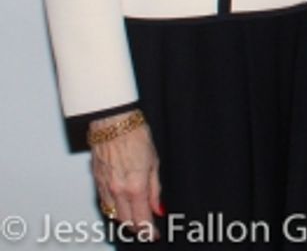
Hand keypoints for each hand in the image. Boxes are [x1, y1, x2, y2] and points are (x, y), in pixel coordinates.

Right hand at [90, 115, 160, 238]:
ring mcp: (104, 187)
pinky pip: (104, 203)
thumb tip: (158, 208)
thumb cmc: (136, 137)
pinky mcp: (96, 181)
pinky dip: (113, 210)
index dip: (148, 230)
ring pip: (113, 214)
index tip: (154, 234)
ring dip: (124, 220)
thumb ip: (155, 189)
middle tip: (147, 229)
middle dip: (137, 228)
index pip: (141, 219)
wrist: (113, 123)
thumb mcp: (154, 163)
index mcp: (135, 187)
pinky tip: (121, 208)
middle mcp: (117, 191)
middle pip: (125, 221)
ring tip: (135, 220)